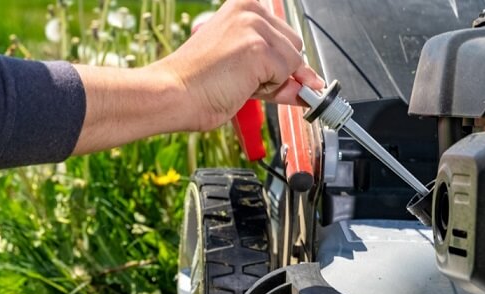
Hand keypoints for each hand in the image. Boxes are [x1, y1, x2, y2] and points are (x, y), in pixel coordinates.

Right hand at [71, 0, 322, 153]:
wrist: (173, 94)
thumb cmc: (197, 84)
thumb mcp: (245, 73)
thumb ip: (278, 74)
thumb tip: (311, 85)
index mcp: (243, 7)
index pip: (284, 36)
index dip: (281, 62)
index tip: (267, 76)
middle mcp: (251, 9)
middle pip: (295, 47)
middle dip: (278, 72)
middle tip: (242, 81)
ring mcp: (254, 26)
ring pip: (294, 63)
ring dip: (272, 82)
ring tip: (237, 82)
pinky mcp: (258, 48)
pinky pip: (287, 77)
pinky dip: (269, 90)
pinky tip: (240, 85)